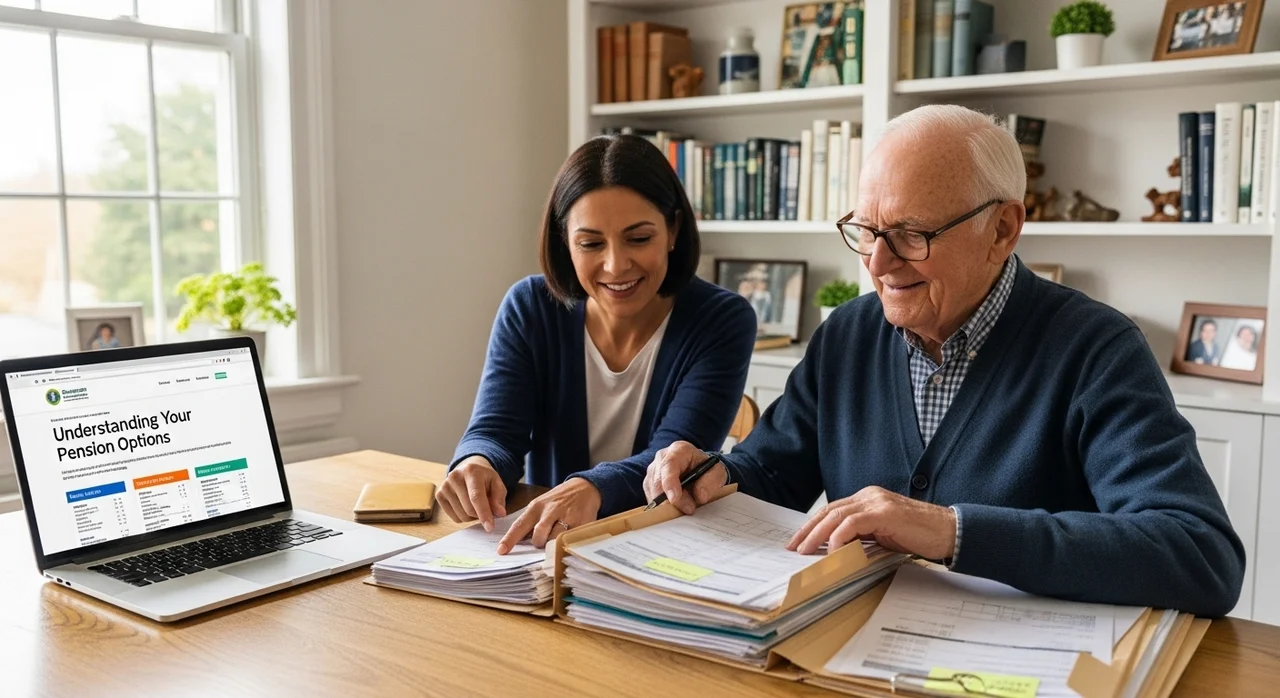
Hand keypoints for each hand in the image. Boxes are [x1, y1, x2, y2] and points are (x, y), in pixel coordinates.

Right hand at [436, 456, 506, 531]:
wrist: (469, 471)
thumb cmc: (485, 479)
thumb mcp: (497, 484)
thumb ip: (499, 498)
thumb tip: (500, 513)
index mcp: (472, 471)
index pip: (476, 496)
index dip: (484, 513)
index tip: (489, 527)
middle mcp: (455, 477)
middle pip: (469, 509)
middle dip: (481, 515)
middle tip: (487, 510)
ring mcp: (445, 486)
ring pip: (461, 516)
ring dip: (473, 517)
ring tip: (476, 506)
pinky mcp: (439, 495)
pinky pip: (454, 518)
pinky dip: (463, 517)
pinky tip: (466, 506)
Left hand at [496, 478, 601, 553]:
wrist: (584, 488)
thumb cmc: (559, 500)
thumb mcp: (542, 505)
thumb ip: (531, 521)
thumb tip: (518, 542)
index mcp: (536, 507)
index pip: (520, 525)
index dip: (510, 539)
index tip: (501, 551)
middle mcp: (550, 511)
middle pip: (538, 535)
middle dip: (538, 543)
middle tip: (543, 541)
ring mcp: (566, 517)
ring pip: (554, 540)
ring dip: (552, 544)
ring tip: (556, 538)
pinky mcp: (580, 523)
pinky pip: (569, 540)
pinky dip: (565, 543)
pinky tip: (567, 538)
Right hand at [643, 441, 728, 515]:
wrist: (699, 468)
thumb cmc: (707, 468)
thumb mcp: (717, 473)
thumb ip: (711, 482)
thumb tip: (700, 496)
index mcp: (679, 450)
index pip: (669, 465)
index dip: (670, 484)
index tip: (674, 500)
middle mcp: (662, 457)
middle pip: (658, 481)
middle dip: (671, 500)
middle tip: (689, 508)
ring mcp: (653, 470)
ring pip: (653, 491)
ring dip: (668, 503)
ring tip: (686, 504)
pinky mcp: (649, 482)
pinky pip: (651, 497)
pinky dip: (663, 505)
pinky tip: (676, 505)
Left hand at [787, 486, 956, 560]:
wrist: (948, 531)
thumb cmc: (918, 536)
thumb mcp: (883, 536)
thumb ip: (861, 537)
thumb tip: (835, 552)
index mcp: (867, 499)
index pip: (832, 511)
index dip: (813, 526)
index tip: (798, 542)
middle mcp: (869, 496)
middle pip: (829, 511)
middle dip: (807, 530)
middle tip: (792, 547)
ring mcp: (876, 502)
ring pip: (836, 515)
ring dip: (817, 535)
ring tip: (805, 551)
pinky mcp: (885, 512)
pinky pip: (854, 523)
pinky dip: (839, 537)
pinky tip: (832, 551)